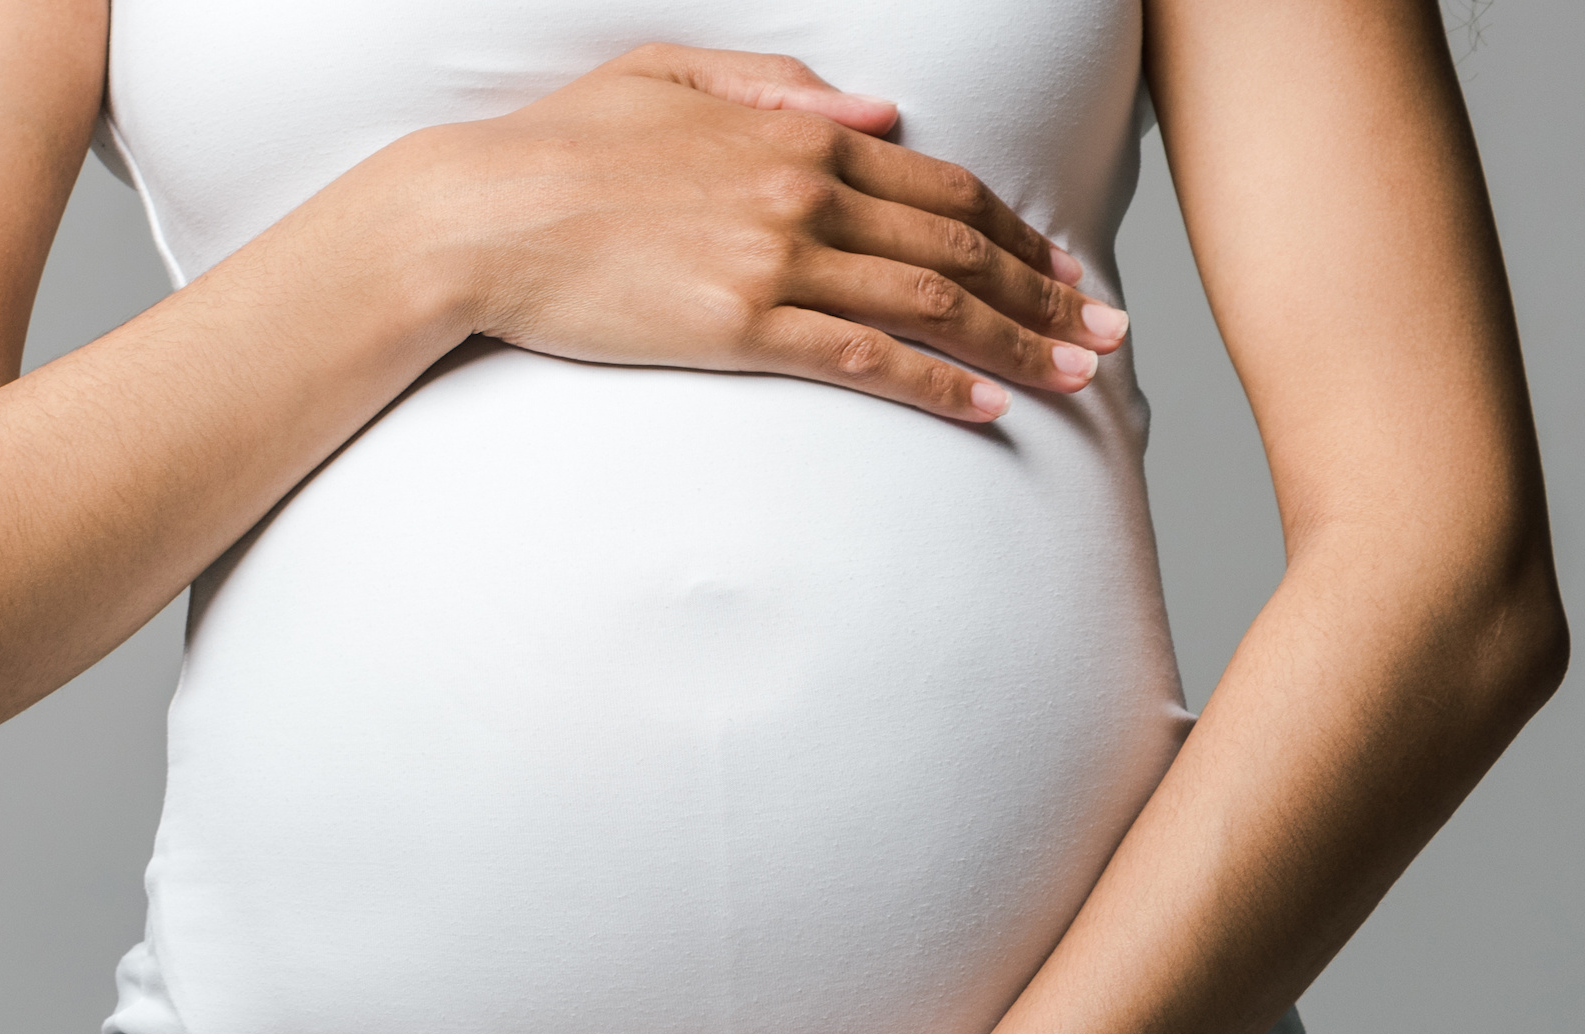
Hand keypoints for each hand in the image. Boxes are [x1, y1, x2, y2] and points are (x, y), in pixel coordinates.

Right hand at [381, 44, 1127, 422]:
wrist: (480, 215)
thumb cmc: (562, 147)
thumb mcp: (670, 76)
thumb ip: (781, 87)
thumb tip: (879, 113)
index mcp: (798, 133)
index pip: (940, 185)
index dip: (1015, 230)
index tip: (1062, 268)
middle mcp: (804, 192)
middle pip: (958, 244)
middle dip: (1044, 292)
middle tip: (1105, 332)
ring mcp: (775, 260)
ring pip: (929, 302)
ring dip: (1014, 342)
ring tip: (1074, 378)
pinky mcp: (740, 327)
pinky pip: (864, 357)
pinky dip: (935, 381)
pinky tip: (985, 407)